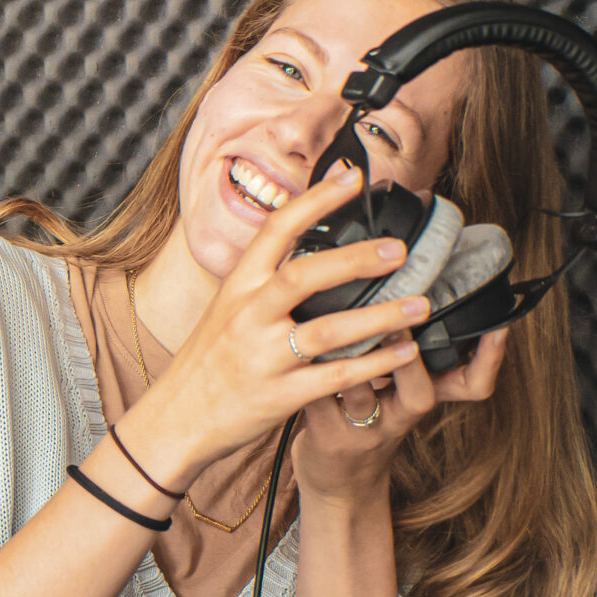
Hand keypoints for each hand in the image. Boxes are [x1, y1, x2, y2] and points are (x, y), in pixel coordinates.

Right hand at [123, 161, 439, 482]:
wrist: (176, 418)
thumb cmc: (207, 361)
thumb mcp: (226, 310)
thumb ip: (264, 282)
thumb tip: (311, 243)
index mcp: (237, 288)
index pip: (275, 230)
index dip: (315, 200)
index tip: (352, 177)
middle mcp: (247, 317)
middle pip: (304, 276)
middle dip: (356, 259)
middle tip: (399, 249)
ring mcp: (263, 357)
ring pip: (328, 331)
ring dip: (380, 317)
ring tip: (420, 305)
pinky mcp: (279, 396)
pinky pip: (336, 378)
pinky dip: (375, 364)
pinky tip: (405, 353)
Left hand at [296, 324, 508, 503]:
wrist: (336, 483)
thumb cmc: (364, 420)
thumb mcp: (395, 392)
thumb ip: (401, 354)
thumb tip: (406, 294)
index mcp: (421, 399)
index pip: (472, 386)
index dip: (490, 360)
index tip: (499, 327)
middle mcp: (399, 417)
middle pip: (420, 393)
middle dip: (409, 356)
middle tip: (401, 321)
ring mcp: (364, 431)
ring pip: (361, 391)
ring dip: (353, 357)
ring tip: (343, 323)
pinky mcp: (328, 438)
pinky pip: (318, 398)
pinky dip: (309, 372)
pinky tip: (298, 345)